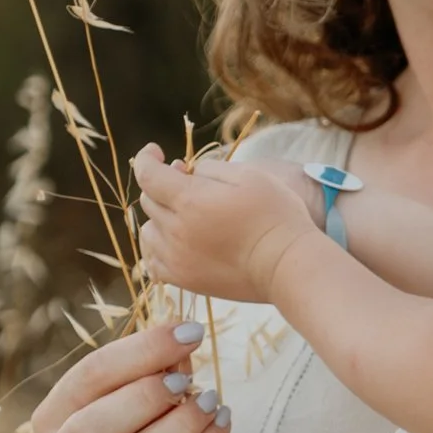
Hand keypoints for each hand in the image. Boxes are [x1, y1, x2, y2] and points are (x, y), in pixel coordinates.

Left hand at [132, 141, 315, 301]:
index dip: (146, 158)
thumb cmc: (274, 215)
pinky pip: (154, 262)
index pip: (147, 175)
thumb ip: (210, 168)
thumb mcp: (248, 175)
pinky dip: (159, 248)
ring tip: (185, 217)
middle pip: (148, 201)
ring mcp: (177, 258)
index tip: (156, 152)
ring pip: (148, 231)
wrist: (286, 265)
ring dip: (160, 218)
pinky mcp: (184, 279)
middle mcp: (176, 230)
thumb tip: (187, 172)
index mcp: (190, 200)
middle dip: (162, 186)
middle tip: (187, 184)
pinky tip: (178, 244)